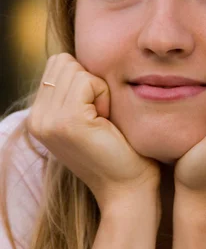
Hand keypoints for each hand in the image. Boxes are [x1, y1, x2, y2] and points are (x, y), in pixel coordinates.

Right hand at [27, 53, 159, 212]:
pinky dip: (105, 95)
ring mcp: (48, 121)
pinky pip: (88, 81)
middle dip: (90, 80)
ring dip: (99, 89)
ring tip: (104, 120)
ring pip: (75, 69)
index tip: (98, 112)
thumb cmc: (119, 152)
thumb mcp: (88, 117)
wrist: (127, 189)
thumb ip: (75, 91)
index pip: (57, 64)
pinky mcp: (67, 121)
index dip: (85, 78)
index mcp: (38, 117)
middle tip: (102, 115)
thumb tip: (78, 59)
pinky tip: (107, 122)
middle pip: (63, 61)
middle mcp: (36, 119)